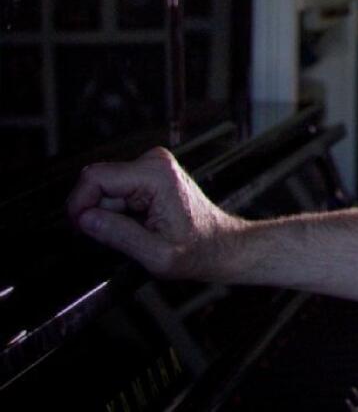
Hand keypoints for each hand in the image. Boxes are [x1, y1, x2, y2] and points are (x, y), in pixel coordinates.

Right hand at [67, 146, 244, 280]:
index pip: (94, 178)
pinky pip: (117, 191)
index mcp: (156, 175)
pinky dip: (119, 211)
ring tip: (135, 231)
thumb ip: (119, 235)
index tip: (82, 229)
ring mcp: (152, 166)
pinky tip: (138, 223)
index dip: (79, 205)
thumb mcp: (156, 254)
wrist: (220, 245)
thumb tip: (86, 219)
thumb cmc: (198, 249)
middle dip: (97, 212)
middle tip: (117, 236)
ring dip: (110, 214)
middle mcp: (154, 162)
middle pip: (98, 183)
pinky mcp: (149, 174)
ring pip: (105, 189)